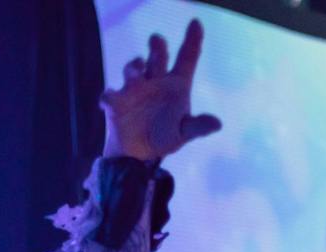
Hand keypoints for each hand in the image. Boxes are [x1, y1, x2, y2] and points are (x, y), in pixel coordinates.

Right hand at [101, 20, 220, 161]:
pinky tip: (108, 102)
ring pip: (133, 69)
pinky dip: (108, 97)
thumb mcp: (183, 133)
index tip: (196, 23)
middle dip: (157, 46)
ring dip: (134, 66)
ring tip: (137, 69)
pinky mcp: (116, 102)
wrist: (138, 153)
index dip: (192, 40)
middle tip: (157, 40)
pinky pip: (110, 96)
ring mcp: (134, 89)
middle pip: (157, 56)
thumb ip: (198, 127)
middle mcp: (155, 81)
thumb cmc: (163, 137)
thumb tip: (217, 123)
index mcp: (175, 85)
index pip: (186, 58)